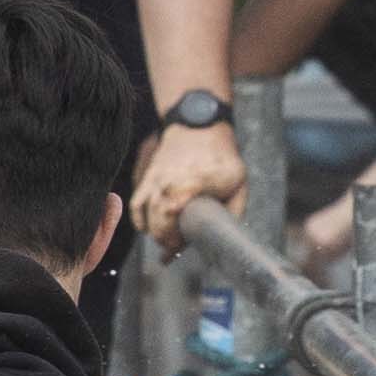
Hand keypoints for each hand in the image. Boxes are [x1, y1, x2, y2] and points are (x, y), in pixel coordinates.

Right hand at [133, 118, 244, 242]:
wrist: (198, 127)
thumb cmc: (221, 156)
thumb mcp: (238, 182)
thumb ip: (233, 211)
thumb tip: (227, 235)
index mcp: (192, 184)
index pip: (173, 217)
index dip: (175, 237)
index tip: (182, 246)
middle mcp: (168, 183)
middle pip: (157, 222)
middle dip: (166, 240)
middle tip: (176, 248)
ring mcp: (155, 181)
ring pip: (146, 216)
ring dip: (155, 232)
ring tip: (167, 240)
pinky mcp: (148, 178)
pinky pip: (136, 205)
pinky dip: (141, 220)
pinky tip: (149, 228)